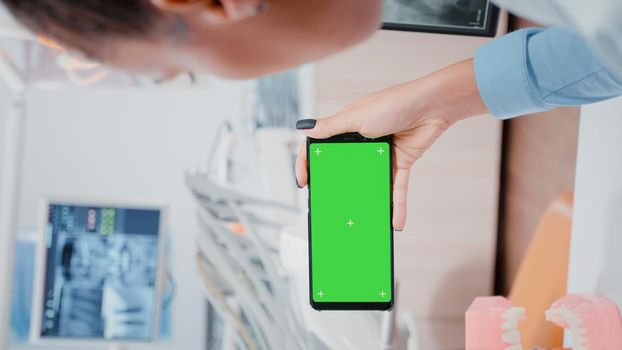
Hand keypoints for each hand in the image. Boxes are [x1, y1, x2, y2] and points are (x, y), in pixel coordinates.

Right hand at [295, 59, 487, 230]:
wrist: (433, 105)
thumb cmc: (395, 103)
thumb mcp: (357, 116)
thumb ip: (331, 126)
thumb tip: (304, 127)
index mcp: (347, 127)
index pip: (320, 145)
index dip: (308, 162)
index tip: (303, 181)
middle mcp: (362, 141)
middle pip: (344, 168)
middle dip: (335, 187)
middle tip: (327, 206)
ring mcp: (381, 154)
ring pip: (370, 182)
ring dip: (367, 201)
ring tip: (359, 221)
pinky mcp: (400, 164)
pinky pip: (396, 189)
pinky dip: (396, 206)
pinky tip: (394, 223)